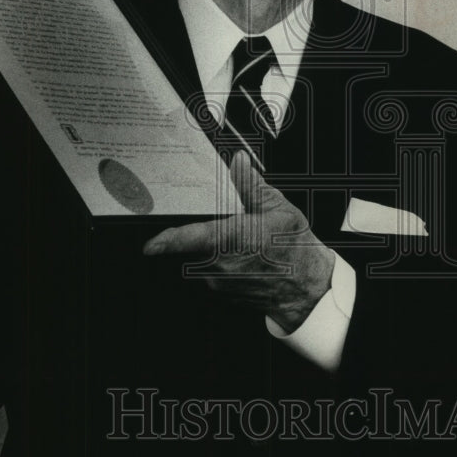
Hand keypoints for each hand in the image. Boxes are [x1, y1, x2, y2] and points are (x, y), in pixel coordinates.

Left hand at [143, 151, 335, 332]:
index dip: (162, 241)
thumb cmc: (295, 250)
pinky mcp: (222, 294)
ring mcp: (217, 282)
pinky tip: (241, 257)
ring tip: (237, 242)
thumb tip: (239, 162)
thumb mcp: (277, 209)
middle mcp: (217, 265)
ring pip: (197, 260)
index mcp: (227, 240)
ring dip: (208, 250)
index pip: (182, 240)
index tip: (149, 244)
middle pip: (188, 247)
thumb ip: (251, 185)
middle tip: (219, 226)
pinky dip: (218, 264)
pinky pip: (209, 274)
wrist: (308, 288)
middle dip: (195, 235)